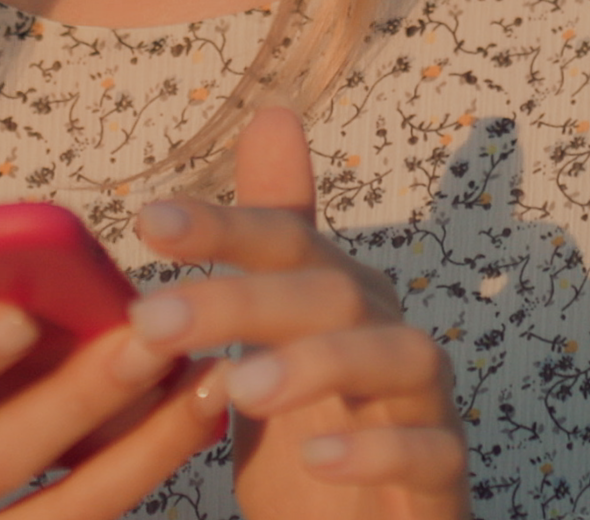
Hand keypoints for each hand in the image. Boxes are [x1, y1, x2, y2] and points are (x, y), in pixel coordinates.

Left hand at [135, 106, 471, 519]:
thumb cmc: (313, 428)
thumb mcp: (270, 335)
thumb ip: (262, 240)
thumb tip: (271, 113)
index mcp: (339, 295)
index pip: (285, 241)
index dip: (222, 225)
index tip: (147, 219)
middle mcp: (387, 331)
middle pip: (327, 291)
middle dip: (240, 300)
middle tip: (151, 321)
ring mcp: (424, 403)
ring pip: (391, 356)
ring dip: (314, 364)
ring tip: (238, 389)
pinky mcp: (443, 475)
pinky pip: (429, 452)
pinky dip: (376, 449)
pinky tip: (318, 456)